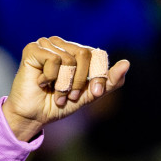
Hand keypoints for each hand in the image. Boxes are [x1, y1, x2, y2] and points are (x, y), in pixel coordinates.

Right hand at [2, 37, 130, 141]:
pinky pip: (53, 60)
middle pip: (84, 54)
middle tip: (70, 95)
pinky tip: (41, 82)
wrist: (35, 116)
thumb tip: (127, 63)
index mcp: (76, 51)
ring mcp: (46, 45)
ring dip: (64, 84)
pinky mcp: (33, 49)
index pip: (97, 54)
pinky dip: (50, 78)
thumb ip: (108, 81)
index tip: (95, 93)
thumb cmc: (60, 104)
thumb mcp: (89, 95)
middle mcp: (62, 44)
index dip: (99, 75)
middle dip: (80, 81)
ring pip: (69, 59)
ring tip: (56, 92)